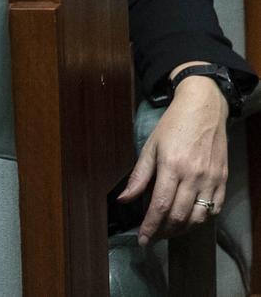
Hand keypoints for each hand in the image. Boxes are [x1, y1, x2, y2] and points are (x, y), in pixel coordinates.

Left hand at [118, 70, 228, 245]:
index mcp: (172, 166)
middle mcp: (193, 175)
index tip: (142, 239)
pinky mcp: (223, 179)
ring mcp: (211, 179)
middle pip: (179, 216)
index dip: (150, 226)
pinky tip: (189, 218)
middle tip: (152, 236)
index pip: (160, 206)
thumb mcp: (151, 146)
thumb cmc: (174, 124)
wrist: (203, 108)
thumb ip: (139, 175)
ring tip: (168, 229)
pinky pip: (214, 209)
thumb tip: (124, 199)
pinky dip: (201, 219)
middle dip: (163, 231)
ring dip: (181, 229)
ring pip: (198, 218)